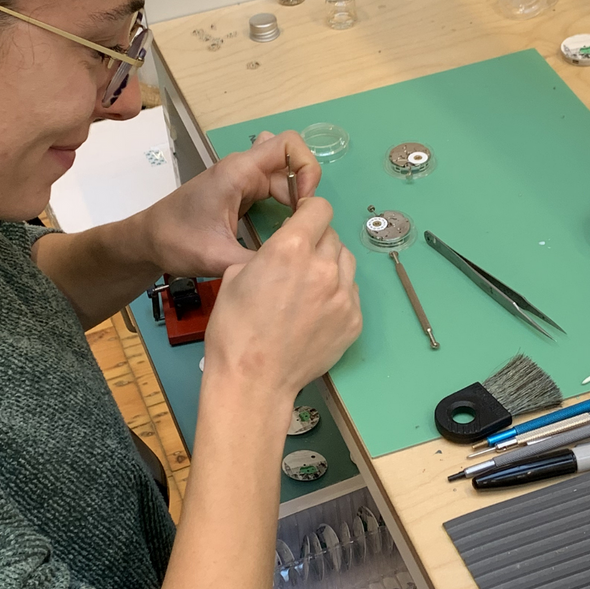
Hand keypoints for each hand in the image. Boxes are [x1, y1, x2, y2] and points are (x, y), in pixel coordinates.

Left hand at [141, 130, 320, 276]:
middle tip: (301, 226)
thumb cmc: (176, 241)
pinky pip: (273, 190)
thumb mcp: (216, 258)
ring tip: (294, 228)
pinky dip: (284, 206)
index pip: (288, 144)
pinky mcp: (241, 194)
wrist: (147, 242)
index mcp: (239, 172)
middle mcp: (243, 170)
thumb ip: (254, 265)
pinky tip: (282, 232)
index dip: (307, 167)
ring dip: (294, 198)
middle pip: (290, 164)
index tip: (305, 204)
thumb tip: (290, 274)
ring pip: (284, 178)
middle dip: (304, 191)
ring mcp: (242, 181)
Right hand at [203, 197, 361, 401]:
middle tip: (298, 260)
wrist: (254, 380)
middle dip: (316, 240)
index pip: (319, 208)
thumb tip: (280, 251)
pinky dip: (337, 294)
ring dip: (330, 264)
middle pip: (332, 235)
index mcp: (291, 248)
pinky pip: (350, 293)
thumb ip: (266, 253)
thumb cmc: (235, 329)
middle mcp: (324, 266)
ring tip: (309, 285)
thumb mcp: (235, 274)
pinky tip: (316, 310)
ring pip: (346, 262)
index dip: (309, 211)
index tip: (302, 220)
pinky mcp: (354, 320)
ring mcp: (343, 295)